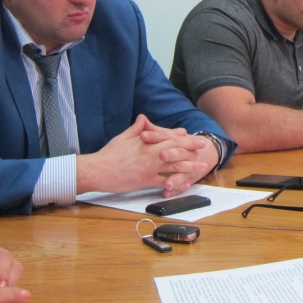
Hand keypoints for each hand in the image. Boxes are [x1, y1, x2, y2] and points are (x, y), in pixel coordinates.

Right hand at [77, 115, 210, 196]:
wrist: (98, 170)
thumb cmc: (109, 153)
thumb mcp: (123, 137)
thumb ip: (136, 128)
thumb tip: (143, 118)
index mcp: (146, 142)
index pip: (168, 137)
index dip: (181, 136)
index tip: (190, 134)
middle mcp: (151, 154)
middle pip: (176, 149)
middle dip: (191, 147)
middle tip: (204, 146)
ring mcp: (150, 168)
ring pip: (175, 166)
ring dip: (190, 166)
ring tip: (202, 166)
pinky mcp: (146, 181)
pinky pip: (165, 182)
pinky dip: (177, 183)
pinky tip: (186, 184)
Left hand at [139, 116, 220, 194]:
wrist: (207, 152)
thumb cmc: (182, 144)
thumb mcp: (170, 136)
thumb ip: (155, 131)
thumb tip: (141, 119)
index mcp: (179, 140)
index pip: (167, 136)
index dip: (156, 136)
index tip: (143, 135)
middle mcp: (186, 153)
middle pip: (179, 153)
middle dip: (171, 154)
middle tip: (161, 155)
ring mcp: (190, 167)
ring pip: (183, 172)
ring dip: (175, 178)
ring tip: (166, 184)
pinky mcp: (189, 178)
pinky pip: (182, 185)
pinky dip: (176, 190)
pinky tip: (167, 193)